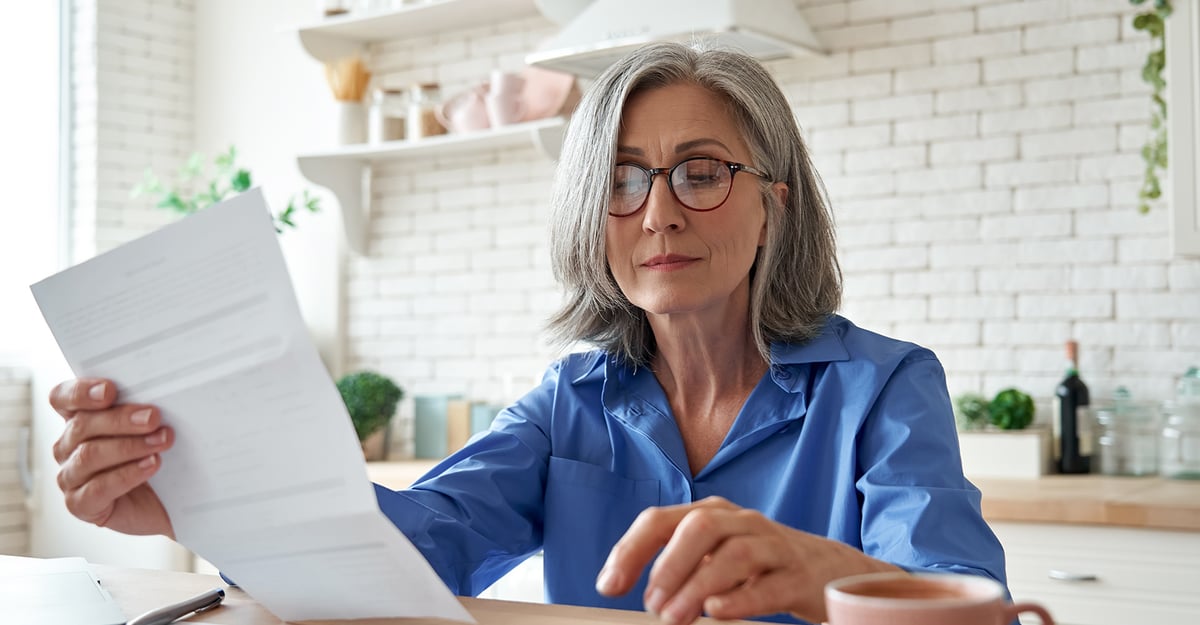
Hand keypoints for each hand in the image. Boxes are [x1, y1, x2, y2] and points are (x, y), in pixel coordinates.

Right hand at [50, 378, 175, 537]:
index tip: (109, 390)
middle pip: (82, 425)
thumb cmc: (153, 458)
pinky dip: (128, 474)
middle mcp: (67, 447)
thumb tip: (155, 398)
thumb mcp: (148, 430)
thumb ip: (141, 411)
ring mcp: (70, 477)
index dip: (80, 392)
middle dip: (121, 419)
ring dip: (130, 446)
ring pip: (89, 456)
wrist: (164, 503)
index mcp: (78, 420)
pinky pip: (98, 488)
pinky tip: (151, 465)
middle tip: (153, 417)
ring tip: (161, 441)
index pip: (62, 398)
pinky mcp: (80, 504)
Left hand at [595, 496, 898, 624]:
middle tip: (651, 604)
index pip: (661, 520)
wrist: (829, 570)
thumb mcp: (714, 556)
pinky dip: (741, 598)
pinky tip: (717, 611)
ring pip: (735, 554)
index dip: (630, 550)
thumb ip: (676, 566)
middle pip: (700, 526)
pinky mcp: (799, 577)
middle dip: (669, 564)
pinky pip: (771, 584)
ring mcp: (774, 546)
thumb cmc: (759, 565)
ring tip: (675, 617)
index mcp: (712, 514)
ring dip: (698, 585)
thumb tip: (630, 588)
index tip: (608, 585)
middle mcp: (742, 522)